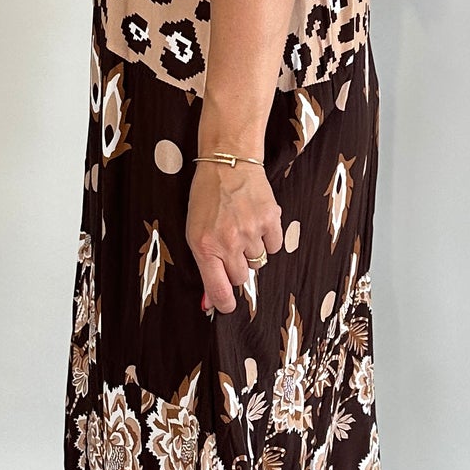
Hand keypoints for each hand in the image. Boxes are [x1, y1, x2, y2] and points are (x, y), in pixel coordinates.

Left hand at [188, 160, 283, 313]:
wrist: (228, 162)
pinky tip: (256, 222)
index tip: (226, 307)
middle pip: (241, 277)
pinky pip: (274, 247)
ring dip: (252, 250)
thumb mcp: (195, 232)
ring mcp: (251, 231)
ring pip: (259, 262)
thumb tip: (209, 302)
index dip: (224, 303)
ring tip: (242, 226)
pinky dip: (268, 238)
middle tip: (231, 245)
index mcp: (205, 246)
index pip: (218, 290)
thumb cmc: (207, 197)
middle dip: (236, 266)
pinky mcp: (270, 220)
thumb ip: (205, 267)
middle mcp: (228, 242)